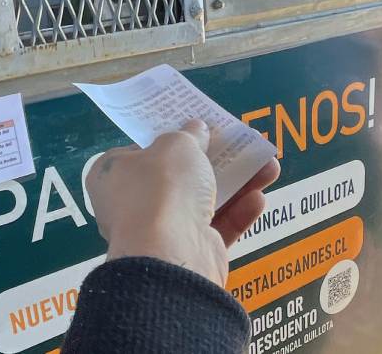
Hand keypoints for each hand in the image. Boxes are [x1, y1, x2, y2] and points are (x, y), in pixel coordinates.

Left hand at [86, 120, 279, 285]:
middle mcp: (131, 204)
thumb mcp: (176, 144)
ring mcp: (160, 232)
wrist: (170, 252)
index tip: (194, 130)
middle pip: (177, 177)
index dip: (167, 140)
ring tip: (268, 166)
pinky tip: (259, 199)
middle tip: (237, 145)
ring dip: (237, 183)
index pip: (138, 153)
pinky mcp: (188, 253)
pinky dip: (238, 213)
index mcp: (112, 176)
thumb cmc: (162, 186)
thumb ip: (189, 134)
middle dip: (212, 161)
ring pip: (203, 202)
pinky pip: (216, 227)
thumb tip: (196, 127)